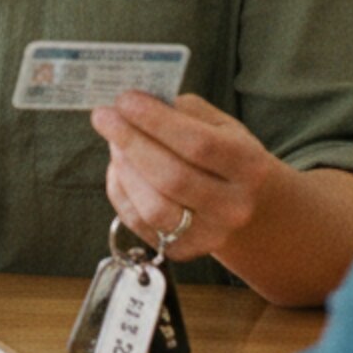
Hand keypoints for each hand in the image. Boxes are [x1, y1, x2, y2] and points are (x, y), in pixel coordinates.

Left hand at [89, 91, 291, 262]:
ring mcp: (209, 236)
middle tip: (103, 116)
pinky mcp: (182, 252)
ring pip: (152, 207)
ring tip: (113, 141)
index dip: (156, 121)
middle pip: (172, 178)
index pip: (199, 144)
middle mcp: (233, 207)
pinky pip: (137, 221)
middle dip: (130, 142)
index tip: (124, 100)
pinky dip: (120, 190)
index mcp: (249, 167)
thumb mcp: (221, 126)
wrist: (248, 207)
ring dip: (124, 168)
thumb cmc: (225, 155)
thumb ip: (185, 112)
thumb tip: (136, 102)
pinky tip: (119, 167)